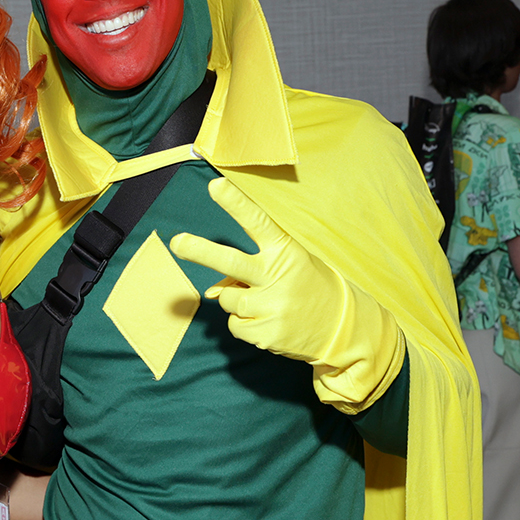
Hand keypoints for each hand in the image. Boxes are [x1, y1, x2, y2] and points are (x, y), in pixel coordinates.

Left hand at [169, 177, 400, 409]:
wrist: (343, 328)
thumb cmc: (306, 287)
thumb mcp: (287, 267)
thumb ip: (249, 270)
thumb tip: (212, 292)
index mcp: (285, 251)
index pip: (258, 223)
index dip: (235, 204)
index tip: (214, 186)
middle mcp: (279, 276)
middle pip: (231, 261)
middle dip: (200, 251)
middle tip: (176, 242)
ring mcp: (273, 306)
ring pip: (228, 300)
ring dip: (238, 302)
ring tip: (266, 303)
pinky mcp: (267, 333)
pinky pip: (235, 325)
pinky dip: (245, 324)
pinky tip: (269, 321)